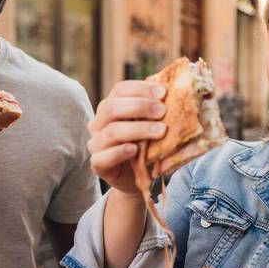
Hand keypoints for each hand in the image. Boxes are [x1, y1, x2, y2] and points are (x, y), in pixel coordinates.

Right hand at [87, 81, 166, 195]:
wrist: (139, 179)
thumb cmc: (147, 147)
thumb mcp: (153, 126)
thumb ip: (157, 111)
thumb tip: (171, 89)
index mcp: (112, 108)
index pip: (120, 90)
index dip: (140, 88)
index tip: (163, 92)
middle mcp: (99, 124)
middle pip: (111, 107)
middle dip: (139, 106)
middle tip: (162, 111)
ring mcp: (96, 144)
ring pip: (111, 132)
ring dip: (138, 129)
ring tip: (160, 131)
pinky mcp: (98, 165)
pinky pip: (103, 157)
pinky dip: (119, 152)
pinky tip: (135, 149)